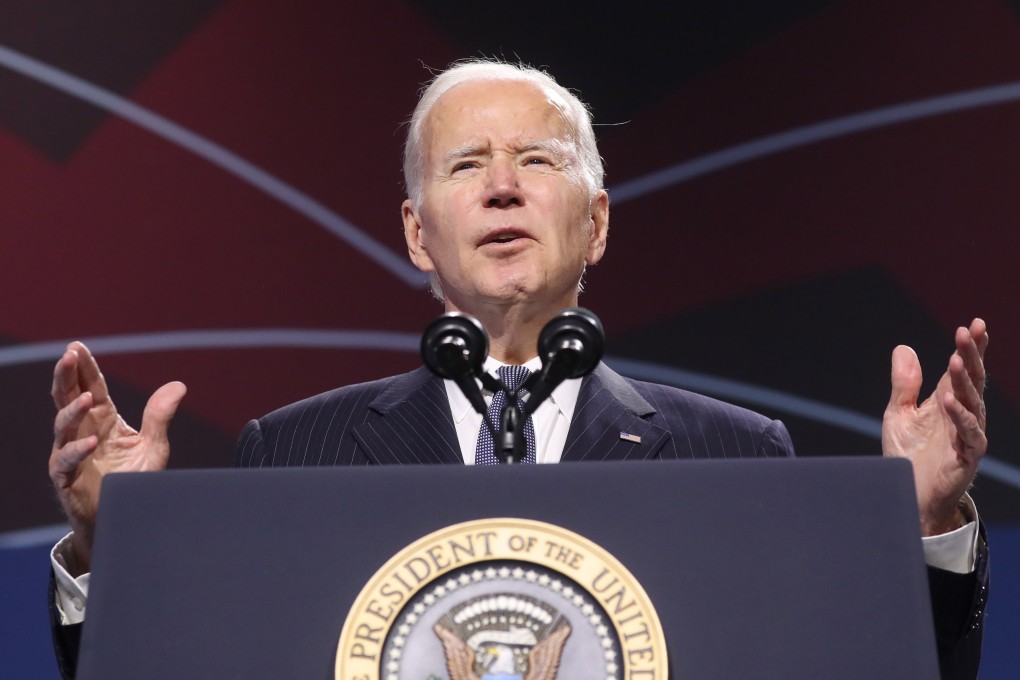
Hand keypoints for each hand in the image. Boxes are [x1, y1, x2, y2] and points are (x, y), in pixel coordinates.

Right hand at [48, 342, 185, 571]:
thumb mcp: (153, 446)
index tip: (77, 347)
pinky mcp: (66, 478)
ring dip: (73, 410)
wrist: (126, 518)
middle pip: (67, 398)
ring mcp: (72, 453)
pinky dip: (78, 450)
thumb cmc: (135, 480)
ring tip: (87, 399)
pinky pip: (66, 461)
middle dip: (66, 376)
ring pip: (62, 425)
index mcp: (102, 419)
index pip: (90, 386)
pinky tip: (92, 442)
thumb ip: (160, 416)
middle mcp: (83, 431)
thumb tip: (178, 385)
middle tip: (69, 356)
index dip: (84, 367)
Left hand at [882, 319, 987, 535]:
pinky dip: (959, 416)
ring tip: (957, 358)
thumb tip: (903, 347)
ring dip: (966, 380)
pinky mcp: (966, 456)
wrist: (906, 493)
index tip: (975, 324)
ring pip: (972, 403)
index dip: (970, 348)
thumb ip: (904, 383)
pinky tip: (949, 399)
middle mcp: (961, 415)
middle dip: (972, 355)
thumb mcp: (899, 413)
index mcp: (948, 402)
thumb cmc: (907, 455)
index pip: (963, 369)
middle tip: (970, 331)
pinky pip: (968, 434)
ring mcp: (966, 435)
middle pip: (972, 380)